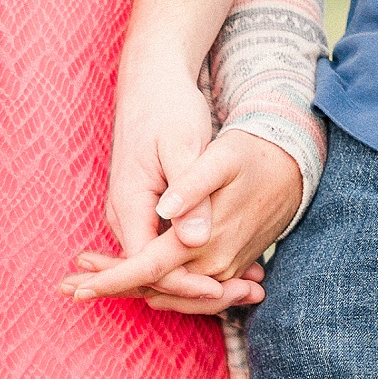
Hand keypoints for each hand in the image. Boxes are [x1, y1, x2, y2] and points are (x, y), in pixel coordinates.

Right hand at [63, 105, 302, 315]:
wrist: (150, 81)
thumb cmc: (168, 106)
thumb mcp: (183, 145)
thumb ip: (191, 194)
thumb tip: (196, 240)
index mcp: (129, 204)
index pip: (147, 266)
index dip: (184, 284)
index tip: (222, 290)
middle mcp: (125, 216)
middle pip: (153, 275)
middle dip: (199, 290)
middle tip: (250, 297)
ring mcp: (134, 215)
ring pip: (162, 266)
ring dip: (203, 279)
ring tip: (253, 287)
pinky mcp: (147, 211)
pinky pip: (168, 249)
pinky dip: (199, 261)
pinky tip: (239, 262)